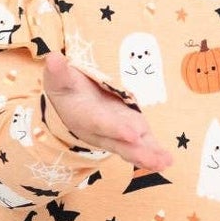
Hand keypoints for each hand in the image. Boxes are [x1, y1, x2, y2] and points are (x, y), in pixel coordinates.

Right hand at [43, 51, 175, 171]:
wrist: (71, 107)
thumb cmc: (66, 91)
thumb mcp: (59, 80)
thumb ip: (58, 72)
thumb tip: (52, 58)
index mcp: (85, 116)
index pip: (101, 123)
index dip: (116, 129)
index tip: (132, 134)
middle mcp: (102, 130)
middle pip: (120, 143)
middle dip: (136, 151)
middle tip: (153, 159)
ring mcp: (118, 133)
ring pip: (133, 147)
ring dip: (149, 156)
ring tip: (164, 162)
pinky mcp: (130, 131)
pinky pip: (142, 144)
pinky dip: (154, 153)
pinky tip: (167, 160)